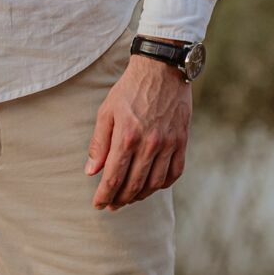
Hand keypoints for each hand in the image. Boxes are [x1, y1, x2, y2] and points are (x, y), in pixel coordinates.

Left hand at [85, 50, 190, 210]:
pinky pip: (174, 173)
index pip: (114, 177)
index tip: (98, 204)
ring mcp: (168, 144)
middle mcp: (149, 144)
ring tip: (129, 198)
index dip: (104, 195)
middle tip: (111, 205)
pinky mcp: (182, 141)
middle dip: (120, 199)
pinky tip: (152, 186)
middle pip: (133, 185)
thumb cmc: (129, 89)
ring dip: (140, 196)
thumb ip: (99, 143)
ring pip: (154, 184)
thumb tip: (91, 171)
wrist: (161, 69)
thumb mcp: (106, 111)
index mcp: (127, 136)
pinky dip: (162, 185)